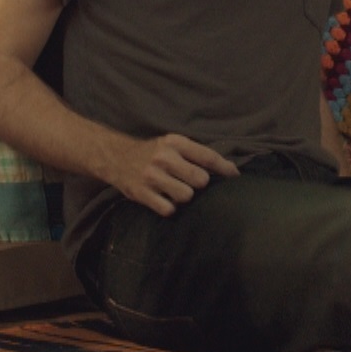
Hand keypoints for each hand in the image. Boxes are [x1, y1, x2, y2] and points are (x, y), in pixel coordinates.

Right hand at [107, 134, 238, 216]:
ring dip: (184, 197)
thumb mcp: (172, 144)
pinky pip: (168, 209)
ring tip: (176, 190)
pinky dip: (169, 207)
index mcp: (174, 142)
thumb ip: (196, 154)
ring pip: (186, 196)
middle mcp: (164, 158)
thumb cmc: (152, 152)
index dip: (225, 169)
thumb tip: (229, 169)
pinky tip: (164, 199)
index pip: (208, 157)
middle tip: (191, 183)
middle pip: (200, 179)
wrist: (116, 157)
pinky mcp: (142, 193)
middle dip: (200, 184)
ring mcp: (152, 176)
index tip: (235, 177)